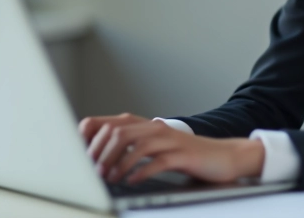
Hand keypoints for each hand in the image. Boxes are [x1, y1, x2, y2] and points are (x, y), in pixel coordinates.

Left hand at [80, 114, 264, 184]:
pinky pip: (158, 161)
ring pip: (136, 145)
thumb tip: (99, 156)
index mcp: (147, 126)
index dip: (92, 136)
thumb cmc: (187, 155)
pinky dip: (141, 172)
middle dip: (101, 152)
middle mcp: (156, 128)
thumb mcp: (157, 148)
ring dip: (118, 163)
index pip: (111, 122)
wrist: (223, 156)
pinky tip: (132, 180)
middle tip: (93, 171)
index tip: (80, 154)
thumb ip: (133, 146)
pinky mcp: (183, 155)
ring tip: (110, 178)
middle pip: (119, 131)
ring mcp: (170, 140)